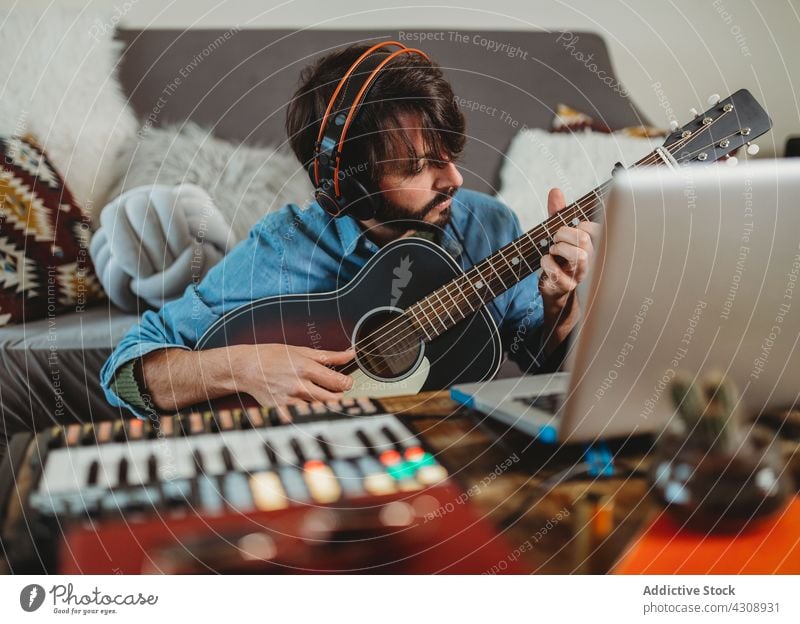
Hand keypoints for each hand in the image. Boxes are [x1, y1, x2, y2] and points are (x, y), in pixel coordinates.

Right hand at [234, 344, 354, 413]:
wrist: (246, 367)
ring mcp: (289, 399)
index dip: (348, 383)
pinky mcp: (281, 409)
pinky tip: (306, 404)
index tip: (348, 382)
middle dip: (339, 395)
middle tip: (337, 391)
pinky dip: (308, 411)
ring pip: (318, 407)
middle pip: (331, 398)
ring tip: (321, 394)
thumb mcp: (302, 350)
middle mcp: (299, 385)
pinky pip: (301, 414)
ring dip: (324, 403)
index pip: (337, 382)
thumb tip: (350, 354)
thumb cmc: (273, 356)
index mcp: (306, 368)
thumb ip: (329, 355)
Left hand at [538, 188, 601, 352]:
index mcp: (594, 246)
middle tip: (556, 240)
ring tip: (553, 252)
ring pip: (578, 255)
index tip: (568, 232)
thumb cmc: (560, 259)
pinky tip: (546, 264)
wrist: (555, 290)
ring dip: (558, 249)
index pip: (591, 228)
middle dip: (563, 234)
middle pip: (584, 238)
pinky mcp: (566, 286)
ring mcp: (581, 275)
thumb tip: (555, 190)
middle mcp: (592, 260)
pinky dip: (546, 262)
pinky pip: (555, 269)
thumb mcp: (559, 234)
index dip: (575, 227)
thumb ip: (558, 213)